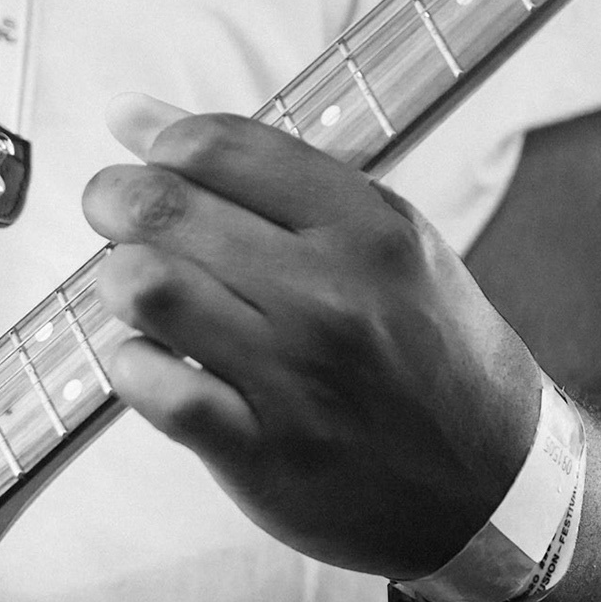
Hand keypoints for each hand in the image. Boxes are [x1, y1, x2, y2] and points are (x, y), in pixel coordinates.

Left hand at [81, 93, 541, 578]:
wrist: (492, 486)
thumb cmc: (420, 352)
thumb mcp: (387, 245)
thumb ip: (269, 180)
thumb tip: (134, 115)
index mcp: (367, 227)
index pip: (223, 147)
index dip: (158, 143)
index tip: (145, 160)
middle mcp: (331, 293)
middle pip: (168, 210)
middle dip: (111, 200)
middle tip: (109, 215)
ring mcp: (295, 374)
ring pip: (152, 290)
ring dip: (116, 281)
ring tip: (130, 289)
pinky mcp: (262, 450)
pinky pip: (157, 388)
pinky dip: (130, 365)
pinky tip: (147, 360)